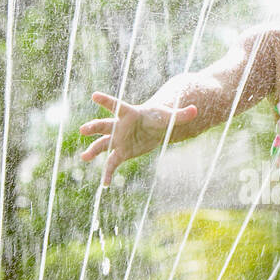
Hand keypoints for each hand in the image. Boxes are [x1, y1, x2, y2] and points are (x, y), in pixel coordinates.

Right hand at [79, 91, 197, 187]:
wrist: (155, 127)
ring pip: (102, 144)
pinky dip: (109, 173)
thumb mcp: (171, 117)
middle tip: (83, 130)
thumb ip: (181, 115)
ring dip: (93, 151)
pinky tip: (105, 184)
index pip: (116, 106)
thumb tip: (196, 110)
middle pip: (104, 126)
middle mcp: (120, 126)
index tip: (94, 95)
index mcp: (130, 113)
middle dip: (94, 127)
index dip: (106, 101)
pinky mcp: (122, 152)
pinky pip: (112, 163)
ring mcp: (119, 140)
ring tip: (83, 157)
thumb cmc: (160, 117)